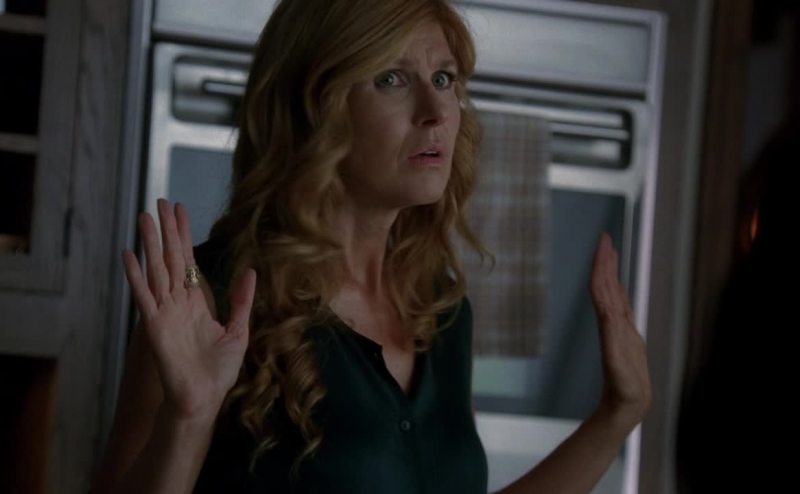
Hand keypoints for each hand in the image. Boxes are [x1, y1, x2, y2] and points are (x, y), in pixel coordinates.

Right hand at [122, 199, 255, 420]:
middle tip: (161, 201)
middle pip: (170, 258)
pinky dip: (136, 275)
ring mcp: (164, 312)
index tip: (181, 210)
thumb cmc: (218, 371)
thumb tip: (250, 271)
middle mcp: (178, 302)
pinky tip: (129, 254)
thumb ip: (241, 300)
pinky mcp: (154, 325)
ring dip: (149, 243)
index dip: (184, 236)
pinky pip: (144, 295)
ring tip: (143, 216)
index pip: (188, 261)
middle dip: (166, 230)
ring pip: (155, 270)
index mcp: (196, 302)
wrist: (203, 399)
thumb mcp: (238, 330)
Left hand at [589, 233, 650, 425]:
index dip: (601, 263)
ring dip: (609, 270)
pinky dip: (617, 288)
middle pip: (606, 283)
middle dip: (605, 260)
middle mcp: (611, 320)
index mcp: (608, 322)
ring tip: (610, 250)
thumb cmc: (622, 386)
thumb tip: (609, 315)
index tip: (603, 242)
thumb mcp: (617, 360)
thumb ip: (614, 339)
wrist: (625, 403)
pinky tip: (616, 281)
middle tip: (605, 237)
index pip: (601, 285)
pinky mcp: (625, 334)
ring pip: (611, 291)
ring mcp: (617, 326)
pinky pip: (619, 304)